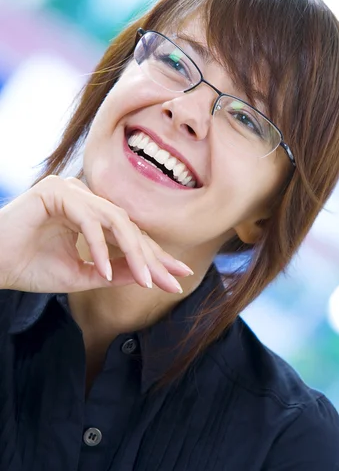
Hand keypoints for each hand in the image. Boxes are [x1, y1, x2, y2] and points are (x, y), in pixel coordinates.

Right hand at [0, 175, 191, 293]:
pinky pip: (88, 218)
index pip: (129, 234)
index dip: (153, 256)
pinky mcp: (56, 191)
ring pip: (114, 219)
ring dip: (133, 251)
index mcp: (90, 213)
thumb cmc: (29, 268)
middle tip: (173, 279)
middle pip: (129, 226)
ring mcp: (71, 190)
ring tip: (146, 280)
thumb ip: (115, 272)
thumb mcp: (83, 275)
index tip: (177, 277)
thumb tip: (149, 276)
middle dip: (152, 255)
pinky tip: (104, 270)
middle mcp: (85, 198)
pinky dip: (99, 245)